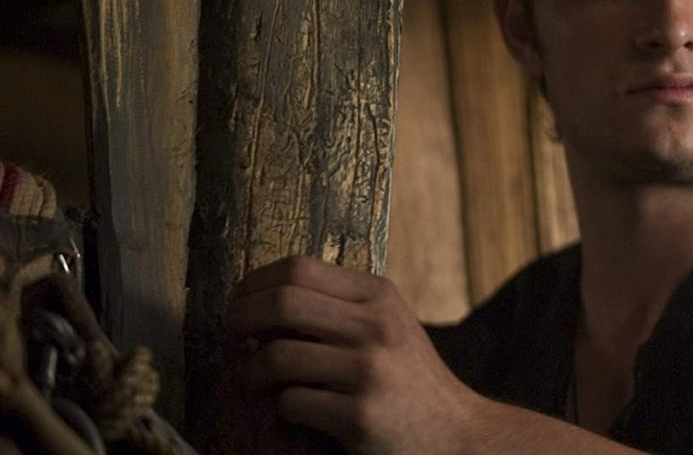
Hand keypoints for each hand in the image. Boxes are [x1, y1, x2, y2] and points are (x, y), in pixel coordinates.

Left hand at [226, 255, 474, 454]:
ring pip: (276, 356)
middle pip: (282, 302)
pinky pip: (291, 403)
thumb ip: (339, 306)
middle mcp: (376, 326)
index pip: (299, 267)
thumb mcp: (387, 324)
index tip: (241, 301)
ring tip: (253, 378)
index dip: (255, 282)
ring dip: (250, 371)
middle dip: (240, 318)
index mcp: (379, 296)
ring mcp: (369, 371)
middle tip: (232, 335)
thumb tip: (261, 298)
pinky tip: (296, 408)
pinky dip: (282, 407)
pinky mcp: (359, 416)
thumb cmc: (408, 378)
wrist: (454, 433)